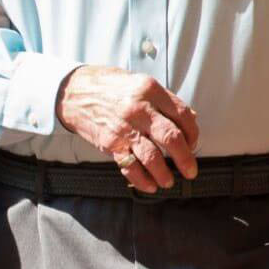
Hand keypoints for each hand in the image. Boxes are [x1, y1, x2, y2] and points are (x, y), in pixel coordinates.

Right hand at [55, 65, 200, 192]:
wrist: (75, 93)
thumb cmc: (110, 87)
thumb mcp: (140, 83)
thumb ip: (165, 101)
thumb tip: (190, 118)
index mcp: (150, 90)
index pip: (182, 115)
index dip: (193, 133)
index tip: (193, 143)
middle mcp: (139, 109)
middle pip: (171, 138)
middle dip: (185, 159)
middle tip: (190, 170)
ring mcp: (124, 127)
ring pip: (152, 157)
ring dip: (164, 173)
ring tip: (168, 182)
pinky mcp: (110, 143)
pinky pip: (130, 166)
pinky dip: (142, 180)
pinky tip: (149, 185)